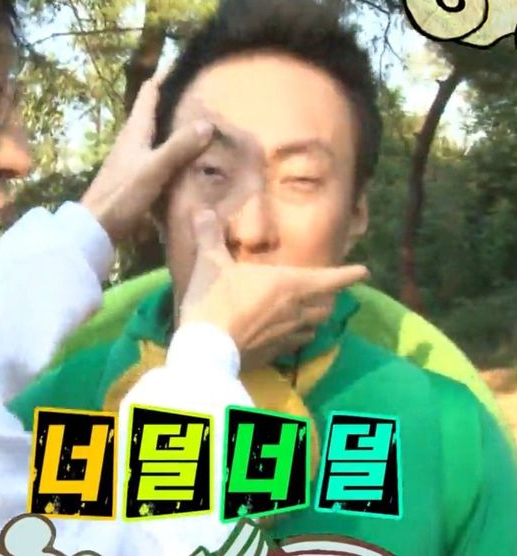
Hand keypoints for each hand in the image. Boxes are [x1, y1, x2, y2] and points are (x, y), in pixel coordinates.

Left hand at [81, 76, 213, 243]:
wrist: (97, 227)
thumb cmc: (123, 195)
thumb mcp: (153, 169)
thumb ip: (178, 147)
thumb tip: (207, 124)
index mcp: (135, 131)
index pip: (149, 93)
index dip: (164, 77)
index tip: (185, 66)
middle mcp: (133, 140)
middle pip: (155, 113)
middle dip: (176, 102)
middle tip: (205, 97)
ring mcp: (134, 159)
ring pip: (159, 135)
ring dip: (176, 128)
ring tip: (203, 125)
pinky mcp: (137, 177)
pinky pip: (160, 156)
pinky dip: (175, 152)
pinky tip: (190, 160)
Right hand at [180, 210, 369, 368]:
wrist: (207, 351)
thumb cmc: (214, 301)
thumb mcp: (210, 264)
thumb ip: (209, 236)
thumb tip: (202, 212)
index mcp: (287, 284)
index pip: (329, 279)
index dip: (349, 274)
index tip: (364, 271)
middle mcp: (295, 310)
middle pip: (327, 305)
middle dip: (331, 297)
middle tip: (328, 290)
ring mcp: (287, 335)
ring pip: (315, 326)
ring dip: (316, 318)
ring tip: (310, 312)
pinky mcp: (275, 355)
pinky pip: (296, 344)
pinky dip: (298, 337)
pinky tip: (289, 336)